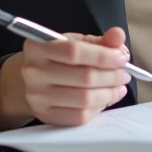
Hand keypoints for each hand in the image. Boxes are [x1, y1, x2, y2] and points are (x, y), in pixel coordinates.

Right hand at [17, 26, 131, 126]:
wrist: (27, 82)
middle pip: (83, 77)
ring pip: (84, 99)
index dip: (103, 56)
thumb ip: (98, 40)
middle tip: (124, 74)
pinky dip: (98, 108)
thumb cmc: (56, 58)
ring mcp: (37, 97)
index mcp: (38, 47)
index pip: (75, 52)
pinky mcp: (45, 116)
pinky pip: (79, 116)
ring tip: (119, 86)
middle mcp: (34, 72)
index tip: (122, 58)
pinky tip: (105, 99)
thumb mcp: (73, 42)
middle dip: (112, 76)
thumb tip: (118, 35)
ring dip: (109, 93)